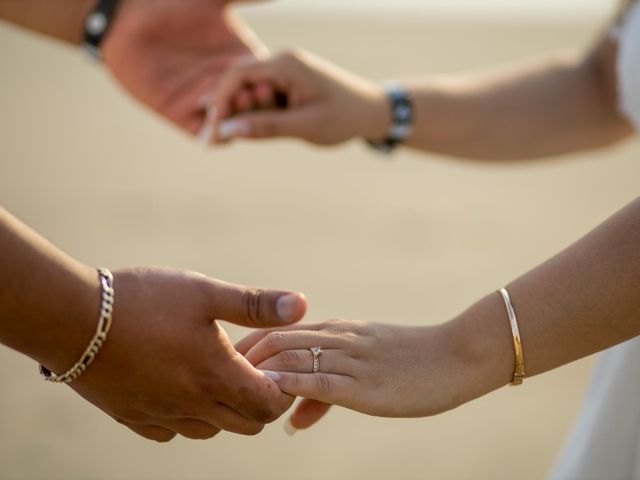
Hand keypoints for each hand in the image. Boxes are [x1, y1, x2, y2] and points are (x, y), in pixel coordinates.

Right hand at [60, 267, 305, 441]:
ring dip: (224, 410)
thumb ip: (254, 303)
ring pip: (210, 431)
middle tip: (248, 369)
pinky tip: (179, 388)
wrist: (71, 319)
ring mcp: (160, 416)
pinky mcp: (132, 418)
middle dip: (258, 402)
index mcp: (215, 375)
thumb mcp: (204, 292)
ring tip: (216, 374)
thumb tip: (301, 304)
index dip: (281, 389)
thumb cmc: (142, 300)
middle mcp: (192, 405)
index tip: (275, 367)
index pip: (268, 405)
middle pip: (245, 424)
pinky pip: (172, 432)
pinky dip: (187, 418)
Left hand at [102, 0, 267, 134]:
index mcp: (239, 59)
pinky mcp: (183, 116)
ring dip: (241, 119)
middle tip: (258, 93)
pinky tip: (223, 129)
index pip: (266, 80)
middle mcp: (225, 83)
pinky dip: (219, 136)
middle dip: (260, 105)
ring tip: (240, 104)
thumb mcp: (213, 2)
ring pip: (234, 123)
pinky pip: (208, 134)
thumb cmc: (169, 6)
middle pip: (254, 106)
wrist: (126, 22)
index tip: (272, 80)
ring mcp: (204, 102)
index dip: (272, 83)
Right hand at [208, 49, 387, 144]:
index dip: (219, 101)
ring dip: (238, 116)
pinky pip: (261, 100)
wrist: (372, 111)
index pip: (238, 75)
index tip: (210, 128)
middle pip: (238, 84)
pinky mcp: (287, 86)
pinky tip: (243, 134)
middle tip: (210, 142)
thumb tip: (229, 131)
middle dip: (224, 112)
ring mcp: (284, 73)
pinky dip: (252, 116)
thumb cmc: (344, 117)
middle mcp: (281, 63)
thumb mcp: (305, 125)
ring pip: (248, 93)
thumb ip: (267, 127)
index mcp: (286, 64)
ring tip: (223, 143)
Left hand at [236, 319, 480, 431]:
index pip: (278, 331)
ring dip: (259, 373)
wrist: (456, 355)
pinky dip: (291, 387)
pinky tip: (270, 396)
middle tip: (214, 379)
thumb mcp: (365, 371)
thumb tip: (292, 420)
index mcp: (337, 330)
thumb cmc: (411, 363)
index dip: (247, 347)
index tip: (223, 365)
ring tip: (232, 391)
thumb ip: (325, 393)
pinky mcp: (365, 385)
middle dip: (242, 359)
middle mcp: (338, 338)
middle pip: (276, 340)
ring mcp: (351, 359)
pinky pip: (321, 382)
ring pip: (292, 357)